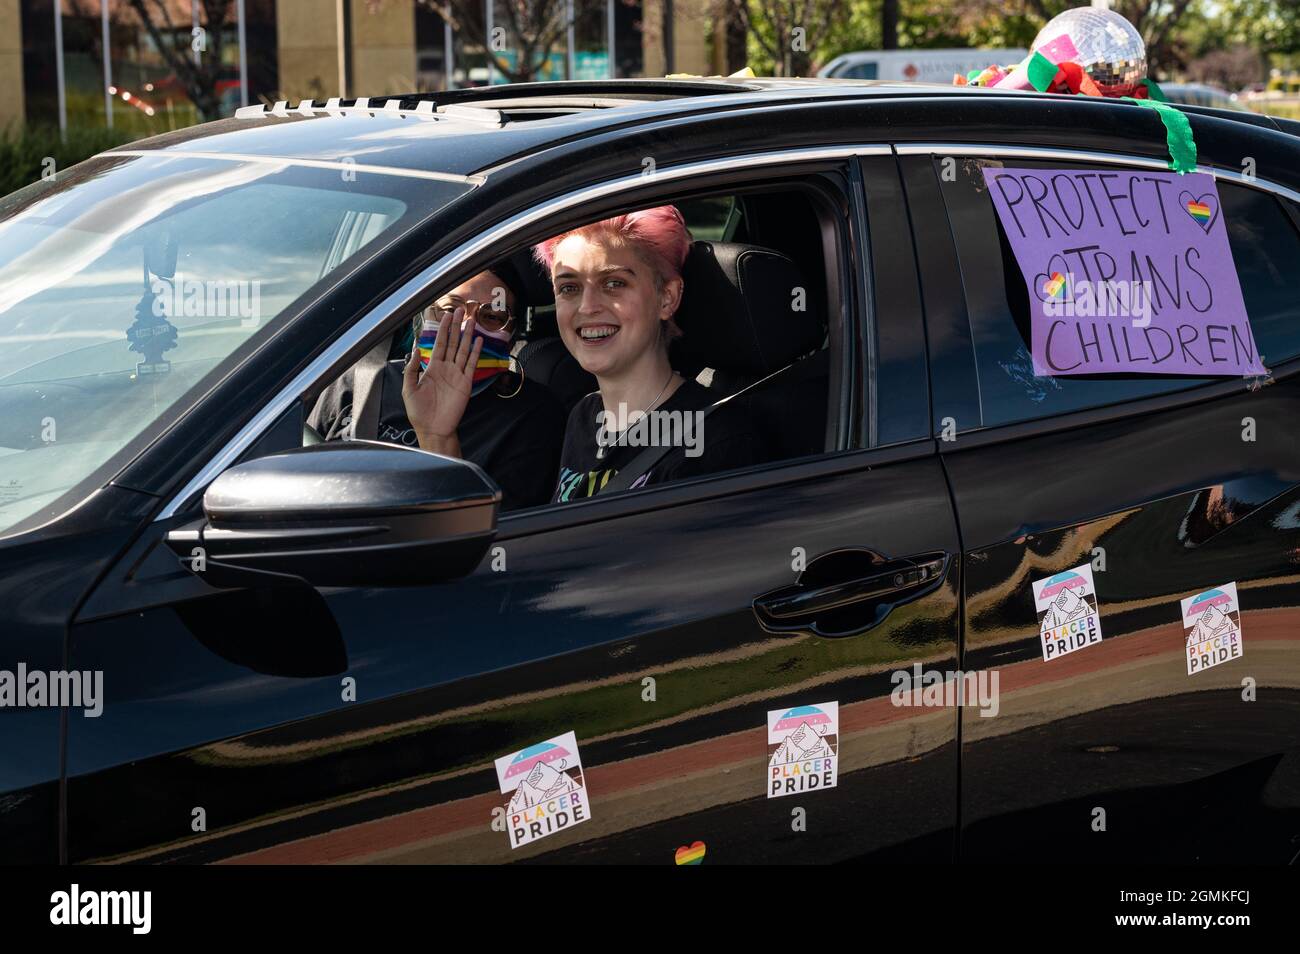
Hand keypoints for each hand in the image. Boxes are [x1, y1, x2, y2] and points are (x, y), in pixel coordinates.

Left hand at [402, 305, 481, 454]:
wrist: (433, 429)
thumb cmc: (419, 412)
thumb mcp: (408, 389)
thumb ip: (411, 369)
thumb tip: (415, 351)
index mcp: (432, 368)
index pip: (438, 344)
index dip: (442, 330)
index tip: (445, 315)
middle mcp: (446, 369)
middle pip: (452, 343)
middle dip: (455, 327)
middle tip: (460, 311)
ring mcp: (457, 375)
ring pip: (463, 350)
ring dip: (467, 335)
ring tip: (471, 321)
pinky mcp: (465, 383)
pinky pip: (471, 364)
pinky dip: (475, 352)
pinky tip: (477, 340)